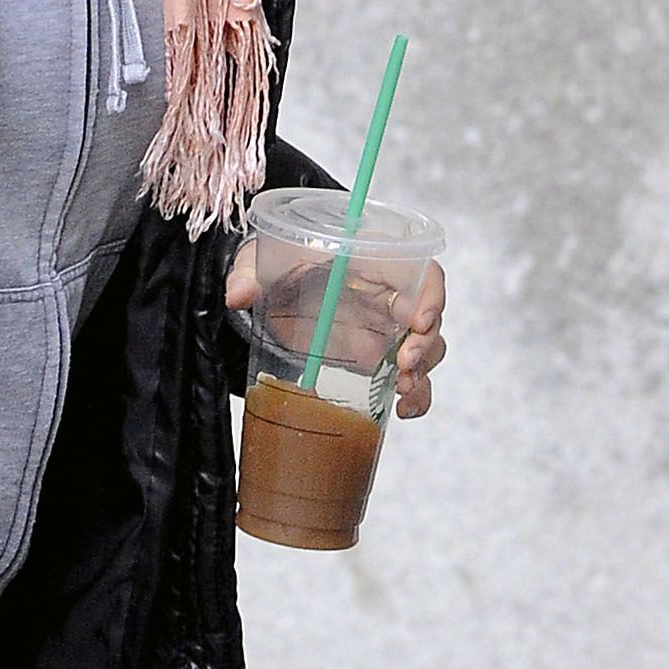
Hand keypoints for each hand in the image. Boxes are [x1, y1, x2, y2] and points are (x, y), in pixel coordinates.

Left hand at [224, 247, 447, 417]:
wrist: (276, 286)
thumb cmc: (282, 261)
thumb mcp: (263, 257)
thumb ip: (249, 270)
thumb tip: (238, 293)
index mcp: (373, 261)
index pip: (420, 272)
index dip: (429, 295)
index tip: (419, 321)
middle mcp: (388, 295)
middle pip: (429, 316)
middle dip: (425, 343)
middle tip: (404, 363)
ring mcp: (387, 329)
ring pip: (427, 350)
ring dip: (423, 371)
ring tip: (403, 388)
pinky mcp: (378, 357)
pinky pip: (410, 378)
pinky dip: (415, 396)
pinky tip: (403, 410)